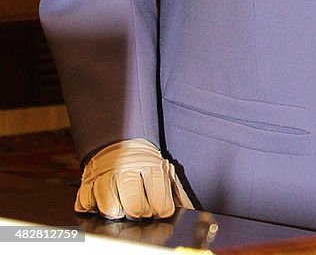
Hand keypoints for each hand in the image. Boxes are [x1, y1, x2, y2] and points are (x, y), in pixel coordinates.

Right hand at [75, 138, 192, 219]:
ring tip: (121, 207)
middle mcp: (127, 169)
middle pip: (135, 207)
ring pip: (110, 208)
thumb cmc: (145, 164)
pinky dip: (92, 207)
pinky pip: (86, 203)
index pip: (160, 202)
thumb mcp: (165, 172)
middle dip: (140, 213)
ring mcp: (105, 176)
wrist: (120, 142)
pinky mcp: (86, 183)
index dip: (161, 210)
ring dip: (116, 212)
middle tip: (140, 210)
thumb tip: (189, 212)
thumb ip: (178, 193)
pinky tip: (101, 201)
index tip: (160, 210)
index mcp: (151, 166)